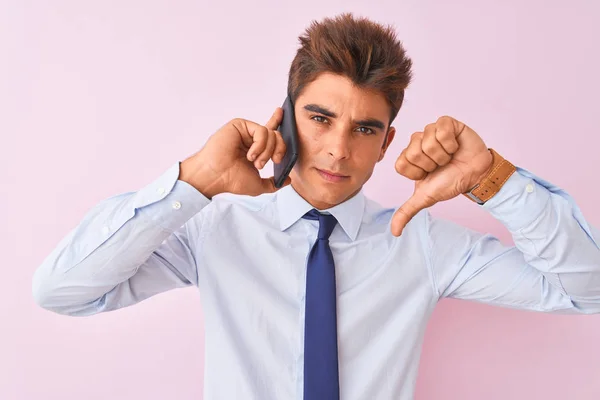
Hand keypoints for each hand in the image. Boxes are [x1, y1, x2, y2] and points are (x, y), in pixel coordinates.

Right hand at [179, 108, 290, 197]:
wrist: (216, 176)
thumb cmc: (231, 180)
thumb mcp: (258, 185)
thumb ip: (274, 183)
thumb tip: (287, 180)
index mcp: (255, 149)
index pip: (270, 134)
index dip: (277, 121)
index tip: (283, 113)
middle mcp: (250, 138)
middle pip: (276, 135)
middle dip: (278, 150)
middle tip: (270, 163)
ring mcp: (245, 131)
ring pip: (271, 133)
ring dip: (266, 151)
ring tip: (254, 162)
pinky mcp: (240, 125)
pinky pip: (261, 130)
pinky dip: (260, 145)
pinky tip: (250, 154)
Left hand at [391, 116, 493, 235]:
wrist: (476, 175)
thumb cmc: (451, 183)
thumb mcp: (426, 198)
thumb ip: (407, 211)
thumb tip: (395, 233)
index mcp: (408, 158)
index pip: (401, 163)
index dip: (418, 172)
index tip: (429, 174)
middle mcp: (417, 142)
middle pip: (414, 152)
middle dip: (432, 163)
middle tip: (442, 165)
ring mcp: (430, 130)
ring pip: (427, 140)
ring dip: (443, 154)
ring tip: (450, 156)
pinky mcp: (445, 122)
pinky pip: (440, 128)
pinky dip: (450, 142)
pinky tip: (455, 146)